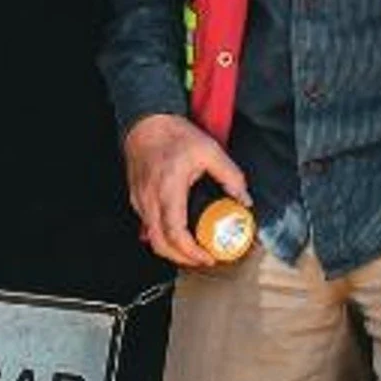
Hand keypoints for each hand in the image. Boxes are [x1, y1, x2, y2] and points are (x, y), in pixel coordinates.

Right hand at [122, 114, 250, 267]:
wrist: (146, 122)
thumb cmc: (173, 135)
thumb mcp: (209, 149)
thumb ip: (230, 175)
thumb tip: (244, 199)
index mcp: (168, 189)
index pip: (175, 233)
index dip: (191, 252)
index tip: (208, 256)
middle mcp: (150, 198)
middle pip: (160, 244)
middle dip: (182, 258)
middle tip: (202, 258)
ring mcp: (140, 200)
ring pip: (151, 237)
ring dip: (172, 248)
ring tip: (193, 248)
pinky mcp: (136, 198)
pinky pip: (147, 225)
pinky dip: (162, 235)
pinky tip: (178, 231)